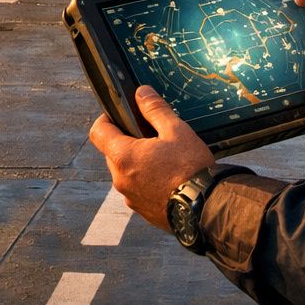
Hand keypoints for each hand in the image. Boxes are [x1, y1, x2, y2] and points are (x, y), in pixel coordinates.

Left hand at [88, 85, 214, 231]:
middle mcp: (121, 179)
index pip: (98, 132)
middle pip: (113, 153)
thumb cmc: (191, 168)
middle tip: (152, 137)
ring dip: (138, 164)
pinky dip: (147, 182)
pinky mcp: (143, 211)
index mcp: (123, 156)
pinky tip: (169, 179)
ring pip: (126, 173)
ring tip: (164, 160)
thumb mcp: (176, 130)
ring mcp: (131, 198)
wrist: (206, 208)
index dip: (107, 119)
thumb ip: (155, 109)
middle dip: (128, 142)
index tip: (122, 115)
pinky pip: (138, 191)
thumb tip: (142, 93)